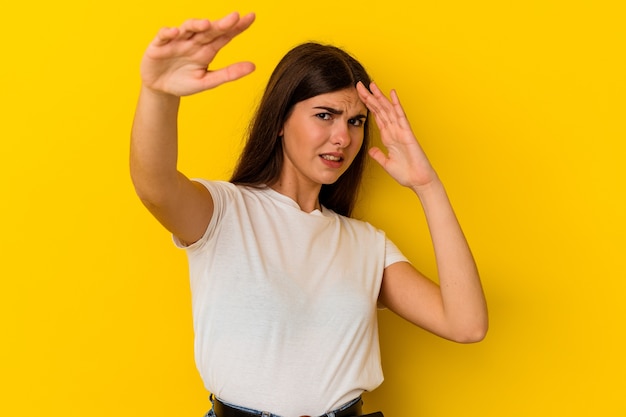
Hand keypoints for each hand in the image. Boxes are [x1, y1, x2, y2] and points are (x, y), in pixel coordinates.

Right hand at [140, 12, 255, 96]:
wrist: (160, 89)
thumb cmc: (183, 82)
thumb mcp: (207, 81)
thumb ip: (228, 74)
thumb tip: (253, 66)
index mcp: (208, 50)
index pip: (225, 35)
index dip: (237, 26)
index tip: (251, 17)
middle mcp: (194, 42)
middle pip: (209, 30)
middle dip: (221, 23)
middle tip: (235, 17)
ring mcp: (177, 41)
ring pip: (188, 28)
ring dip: (196, 24)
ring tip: (206, 24)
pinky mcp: (159, 45)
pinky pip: (164, 35)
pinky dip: (169, 33)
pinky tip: (176, 33)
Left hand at [356, 81, 437, 190]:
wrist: (419, 181)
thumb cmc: (407, 174)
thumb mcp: (387, 164)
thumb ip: (379, 155)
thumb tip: (371, 149)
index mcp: (389, 137)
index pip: (376, 117)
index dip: (368, 106)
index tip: (359, 96)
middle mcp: (394, 131)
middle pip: (380, 109)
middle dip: (369, 97)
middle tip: (359, 84)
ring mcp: (401, 131)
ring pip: (388, 109)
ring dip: (380, 97)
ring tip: (371, 84)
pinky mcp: (407, 133)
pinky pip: (400, 116)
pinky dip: (396, 104)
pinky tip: (392, 93)